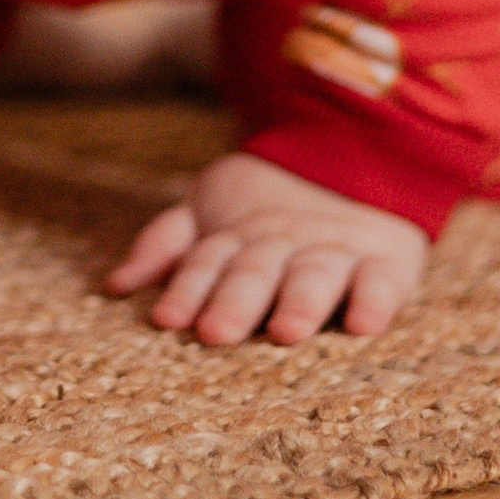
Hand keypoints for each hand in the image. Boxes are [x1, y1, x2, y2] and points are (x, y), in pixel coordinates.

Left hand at [106, 151, 426, 348]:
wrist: (359, 166)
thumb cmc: (265, 216)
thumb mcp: (210, 218)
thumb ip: (166, 245)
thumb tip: (114, 284)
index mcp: (238, 238)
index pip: (207, 261)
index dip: (187, 288)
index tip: (165, 319)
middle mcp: (283, 245)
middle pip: (255, 271)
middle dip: (235, 300)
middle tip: (215, 332)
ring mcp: (334, 252)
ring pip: (314, 275)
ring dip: (300, 301)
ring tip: (287, 331)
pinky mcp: (384, 263)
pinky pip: (381, 282)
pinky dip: (374, 301)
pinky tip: (362, 325)